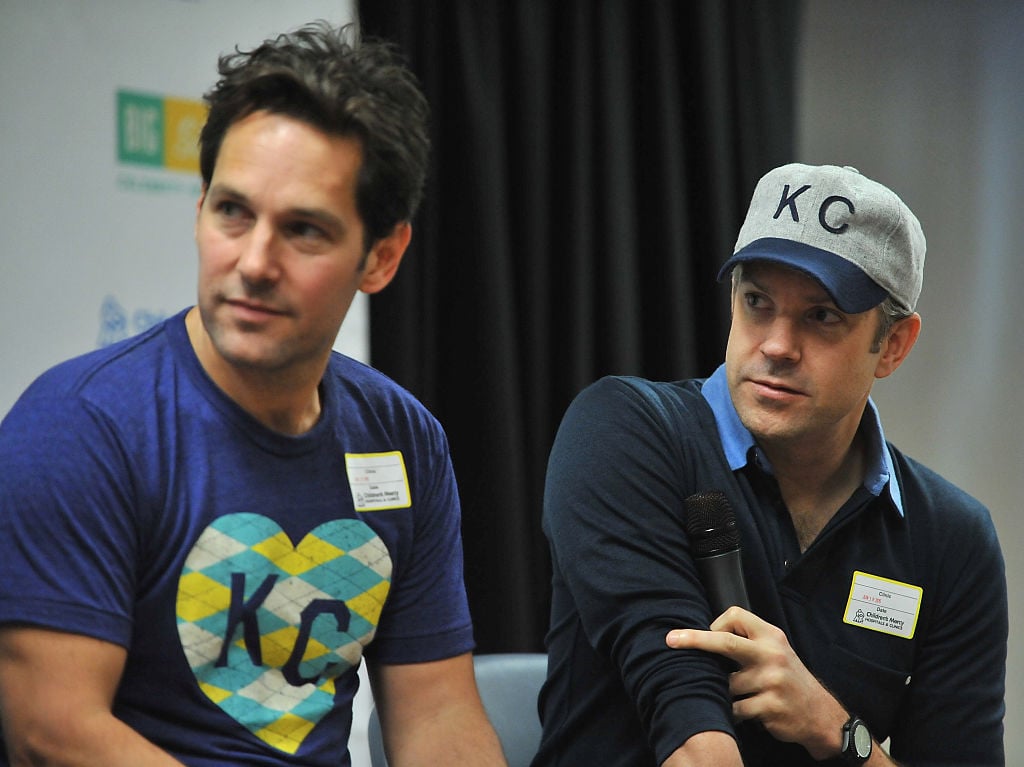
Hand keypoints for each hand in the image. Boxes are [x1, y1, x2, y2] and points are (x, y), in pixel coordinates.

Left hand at [665, 607, 846, 760]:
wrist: (819, 714)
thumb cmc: (789, 678)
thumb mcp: (775, 649)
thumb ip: (748, 639)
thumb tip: (705, 634)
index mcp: (771, 636)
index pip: (735, 616)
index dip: (716, 625)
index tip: (709, 635)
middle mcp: (772, 655)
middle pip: (724, 643)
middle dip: (694, 640)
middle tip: (670, 640)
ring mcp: (771, 681)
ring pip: (725, 684)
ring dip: (723, 691)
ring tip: (739, 694)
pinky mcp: (769, 707)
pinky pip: (734, 708)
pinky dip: (732, 711)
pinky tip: (744, 711)